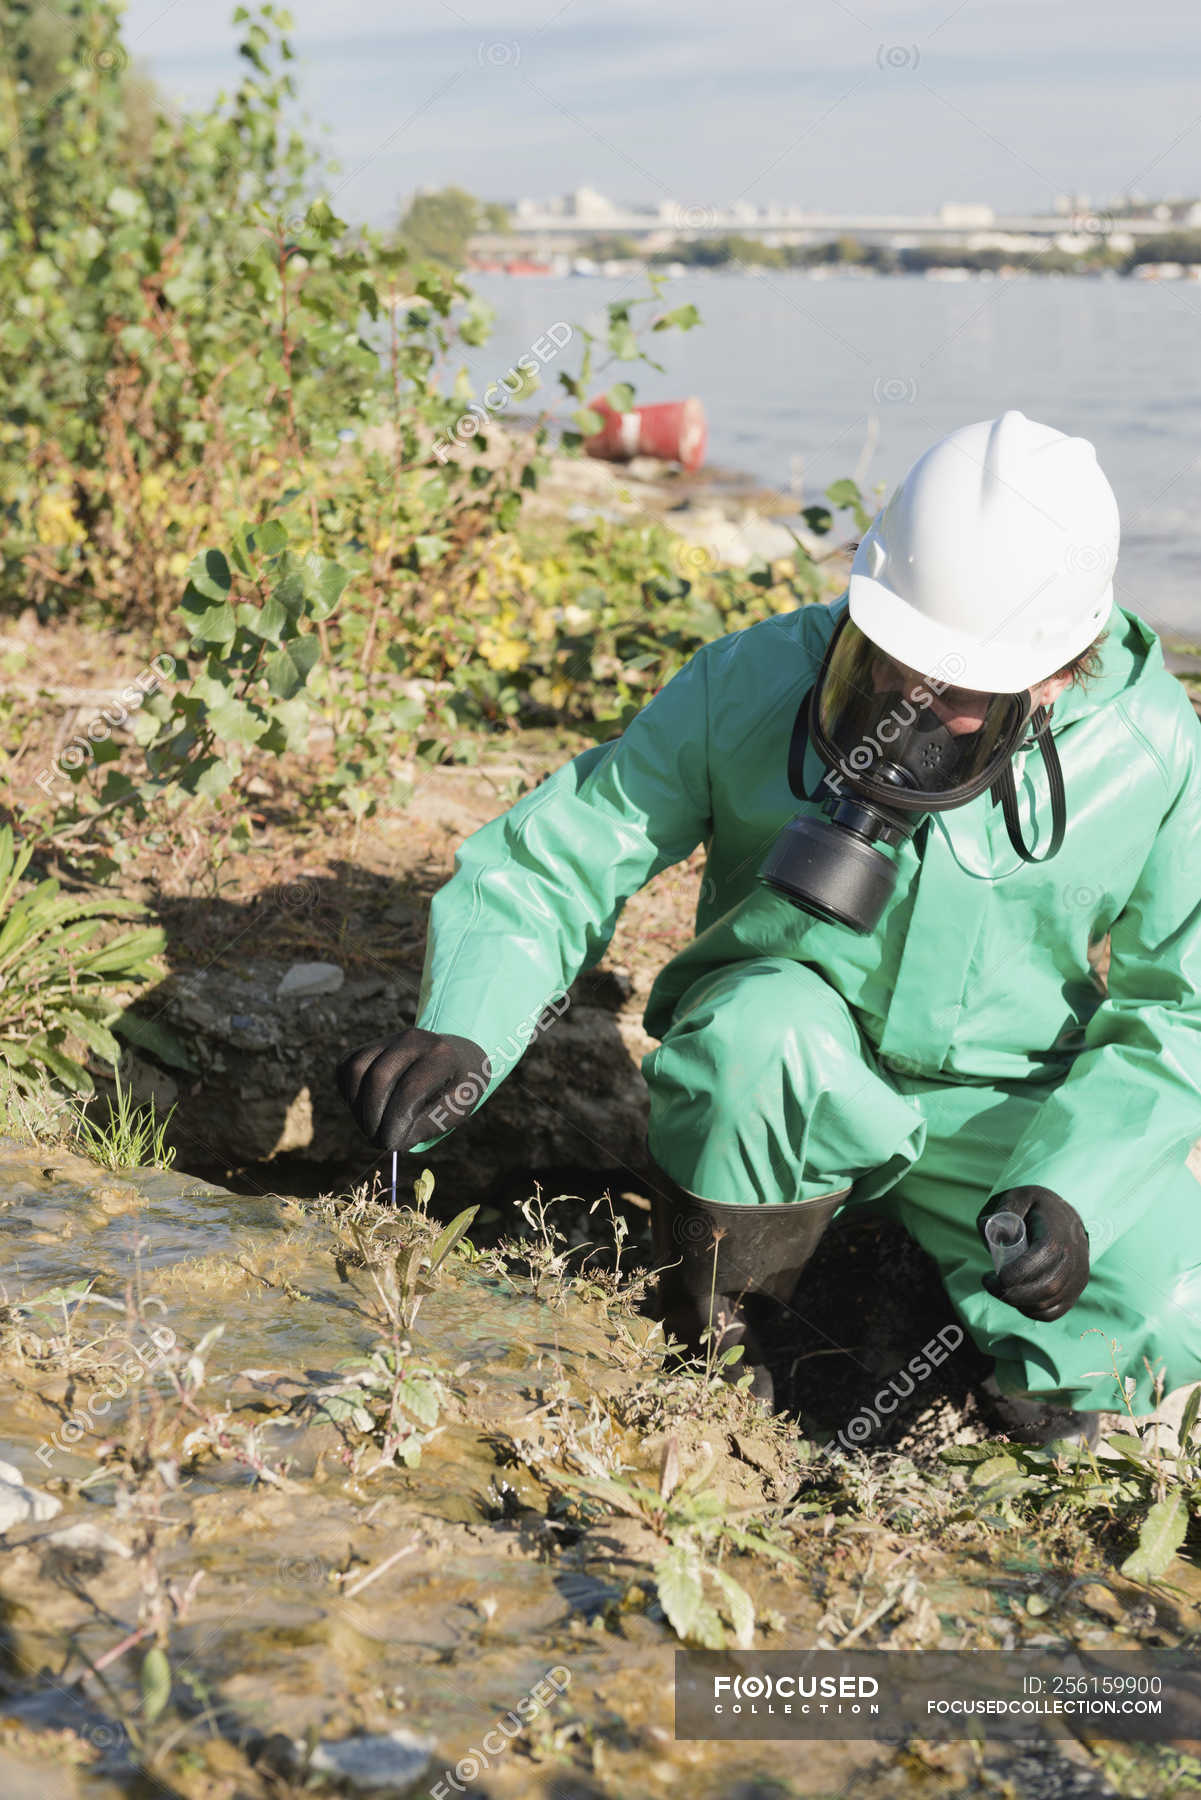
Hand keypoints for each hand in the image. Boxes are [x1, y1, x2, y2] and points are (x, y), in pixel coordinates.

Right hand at [336, 1028, 490, 1151]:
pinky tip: (366, 1112)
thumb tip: (394, 1141)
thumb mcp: (458, 1108)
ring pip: (356, 1070)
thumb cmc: (456, 1088)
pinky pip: (346, 1069)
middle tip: (379, 1142)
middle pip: (378, 1077)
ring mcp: (389, 1039)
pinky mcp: (369, 1046)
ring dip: (358, 1108)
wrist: (455, 1058)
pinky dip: (350, 1096)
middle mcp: (412, 1039)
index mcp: (441, 1054)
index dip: (396, 1122)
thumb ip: (430, 1125)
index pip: (410, 1088)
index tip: (393, 1146)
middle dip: (373, 1117)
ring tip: (372, 1130)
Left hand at [977, 1185, 1089, 1320]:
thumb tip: (989, 1228)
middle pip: (1047, 1286)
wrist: (1066, 1217)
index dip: (1017, 1273)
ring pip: (1050, 1302)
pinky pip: (1056, 1311)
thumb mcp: (1019, 1197)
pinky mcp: (1076, 1289)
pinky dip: (1034, 1312)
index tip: (993, 1276)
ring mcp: (1078, 1276)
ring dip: (1020, 1302)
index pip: (1043, 1258)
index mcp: (1059, 1234)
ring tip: (1001, 1289)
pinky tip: (1018, 1302)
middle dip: (1013, 1293)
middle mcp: (1074, 1258)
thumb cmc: (1036, 1208)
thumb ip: (1004, 1209)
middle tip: (990, 1285)